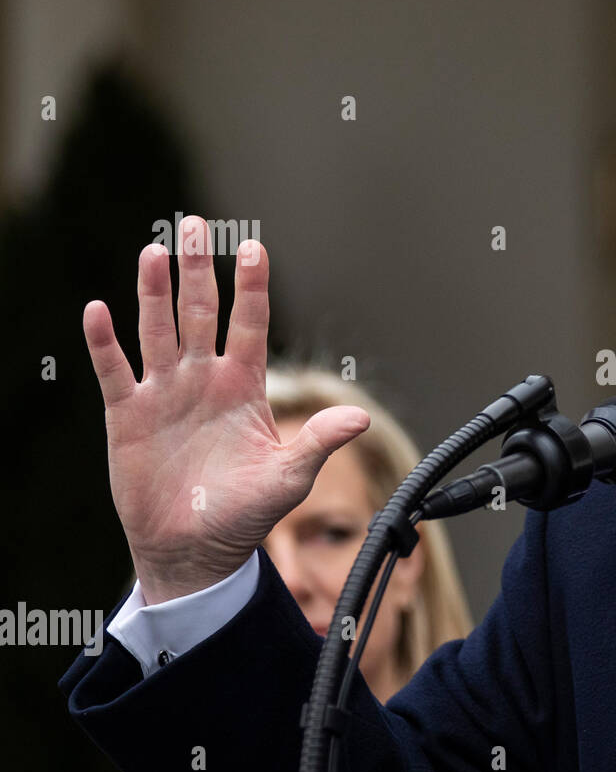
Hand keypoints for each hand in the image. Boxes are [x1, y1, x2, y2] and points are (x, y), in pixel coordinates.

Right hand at [82, 215, 369, 603]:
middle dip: (198, 269)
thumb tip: (360, 418)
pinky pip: (115, 371)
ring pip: (157, 330)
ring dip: (153, 292)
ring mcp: (164, 393)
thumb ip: (319, 441)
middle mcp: (203, 379)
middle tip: (196, 223)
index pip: (249, 324)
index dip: (251, 287)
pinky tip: (99, 310)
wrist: (196, 548)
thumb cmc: (246, 513)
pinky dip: (105, 342)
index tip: (255, 248)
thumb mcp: (289, 478)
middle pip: (199, 312)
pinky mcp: (128, 415)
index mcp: (244, 387)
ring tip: (154, 251)